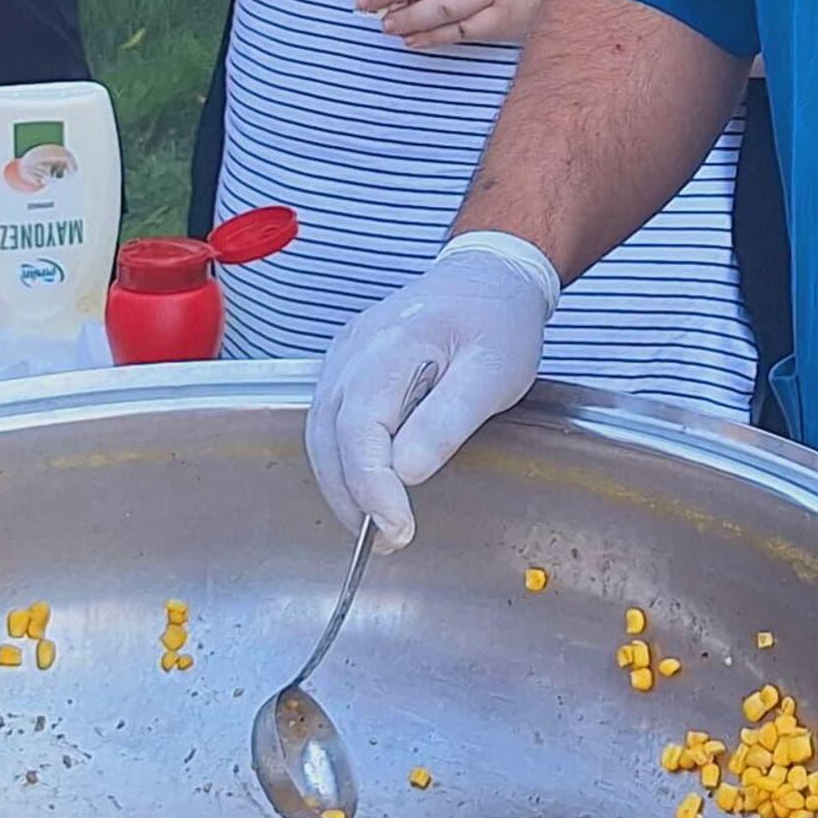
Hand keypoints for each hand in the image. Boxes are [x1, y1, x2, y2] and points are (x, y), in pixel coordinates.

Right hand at [307, 234, 557, 547]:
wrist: (489, 277)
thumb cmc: (497, 321)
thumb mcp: (494, 373)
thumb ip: (448, 421)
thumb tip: (407, 471)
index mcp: (391, 347)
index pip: (360, 430)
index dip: (371, 487)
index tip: (397, 528)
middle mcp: (354, 351)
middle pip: (328, 437)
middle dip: (350, 497)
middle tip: (387, 539)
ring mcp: (344, 357)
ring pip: (319, 433)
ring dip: (340, 485)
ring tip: (375, 524)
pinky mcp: (345, 368)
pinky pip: (327, 421)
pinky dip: (340, 462)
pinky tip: (366, 487)